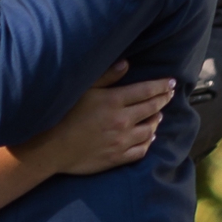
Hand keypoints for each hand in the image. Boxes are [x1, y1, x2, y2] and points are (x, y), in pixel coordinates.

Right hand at [20, 63, 174, 178]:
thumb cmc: (62, 115)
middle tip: (169, 94)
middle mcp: (122, 121)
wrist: (50, 148)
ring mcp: (121, 141)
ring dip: (157, 120)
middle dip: (163, 99)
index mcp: (114, 101)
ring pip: (150, 130)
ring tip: (158, 114)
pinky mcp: (117, 157)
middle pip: (152, 108)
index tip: (171, 82)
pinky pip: (141, 150)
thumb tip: (126, 63)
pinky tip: (149, 137)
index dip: (161, 86)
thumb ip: (106, 76)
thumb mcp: (82, 89)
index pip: (147, 91)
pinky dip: (149, 142)